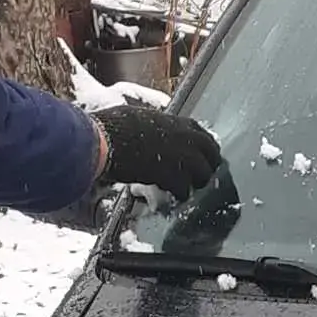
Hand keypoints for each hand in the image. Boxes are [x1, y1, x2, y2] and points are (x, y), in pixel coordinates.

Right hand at [94, 103, 222, 199]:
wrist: (104, 141)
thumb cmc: (113, 127)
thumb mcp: (140, 118)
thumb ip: (154, 127)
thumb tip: (151, 131)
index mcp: (176, 122)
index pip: (203, 134)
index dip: (205, 147)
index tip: (204, 156)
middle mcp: (184, 137)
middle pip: (212, 154)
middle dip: (209, 166)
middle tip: (202, 178)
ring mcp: (181, 157)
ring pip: (204, 174)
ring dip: (196, 183)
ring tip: (187, 190)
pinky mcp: (172, 176)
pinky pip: (185, 190)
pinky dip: (179, 196)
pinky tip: (172, 198)